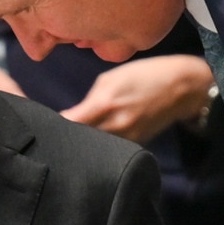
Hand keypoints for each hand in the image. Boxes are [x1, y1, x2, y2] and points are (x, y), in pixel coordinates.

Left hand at [61, 55, 213, 142]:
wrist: (183, 88)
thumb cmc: (145, 75)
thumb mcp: (111, 78)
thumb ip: (90, 99)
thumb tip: (73, 116)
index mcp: (104, 104)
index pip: (69, 123)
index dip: (52, 125)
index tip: (40, 122)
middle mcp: (114, 127)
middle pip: (78, 140)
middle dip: (65, 137)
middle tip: (53, 132)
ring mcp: (126, 140)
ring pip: (94, 148)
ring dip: (83, 143)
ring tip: (72, 138)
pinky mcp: (135, 146)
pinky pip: (110, 149)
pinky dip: (100, 146)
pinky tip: (95, 141)